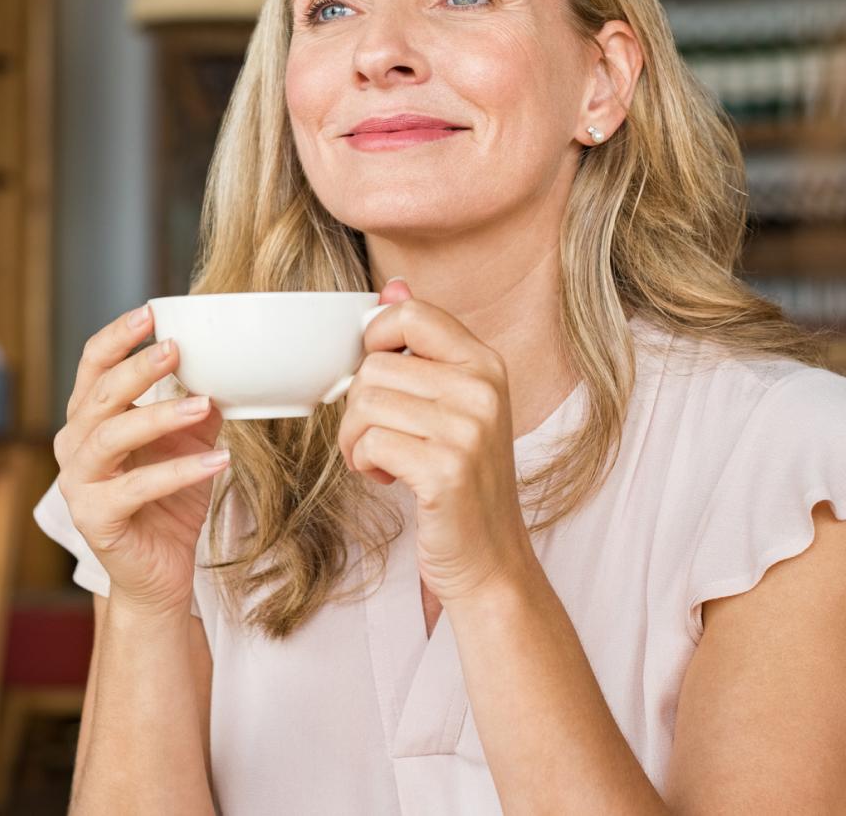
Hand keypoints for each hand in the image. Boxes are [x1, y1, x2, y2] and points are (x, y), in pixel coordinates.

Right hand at [53, 304, 228, 618]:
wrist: (158, 574)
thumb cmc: (168, 503)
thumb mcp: (188, 443)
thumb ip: (198, 403)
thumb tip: (231, 363)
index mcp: (91, 418)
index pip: (94, 366)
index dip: (118, 337)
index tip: (151, 312)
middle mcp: (75, 446)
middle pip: (99, 395)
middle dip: (138, 367)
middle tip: (176, 348)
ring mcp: (80, 484)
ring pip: (111, 436)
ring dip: (159, 416)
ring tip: (203, 404)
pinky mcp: (96, 519)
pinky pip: (136, 488)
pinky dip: (179, 472)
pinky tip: (217, 460)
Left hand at [336, 280, 537, 605]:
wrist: (489, 558)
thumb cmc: (462, 480)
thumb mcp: (454, 404)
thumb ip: (426, 345)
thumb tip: (394, 286)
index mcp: (486, 365)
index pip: (412, 315)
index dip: (376, 340)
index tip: (378, 377)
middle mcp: (483, 390)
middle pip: (375, 366)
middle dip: (359, 408)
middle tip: (380, 438)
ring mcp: (468, 430)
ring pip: (365, 404)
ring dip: (356, 440)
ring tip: (384, 459)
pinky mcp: (446, 471)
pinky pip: (370, 443)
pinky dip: (364, 463)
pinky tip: (390, 478)